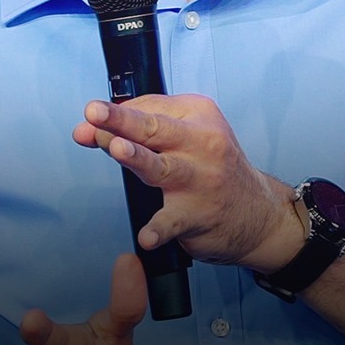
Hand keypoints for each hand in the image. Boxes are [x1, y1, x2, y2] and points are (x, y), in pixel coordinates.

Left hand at [72, 95, 305, 270]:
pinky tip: (147, 237)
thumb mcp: (186, 138)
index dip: (115, 113)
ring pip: (163, 167)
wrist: (258, 215)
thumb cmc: (214, 170)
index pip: (150, 108)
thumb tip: (86, 131)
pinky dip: (159, 230)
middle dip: (122, 120)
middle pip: (155, 129)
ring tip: (118, 150)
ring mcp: (201, 180)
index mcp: (199, 116)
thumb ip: (136, 133)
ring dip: (139, 158)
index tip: (90, 117)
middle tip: (94, 113)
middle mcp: (203, 144)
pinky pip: (173, 223)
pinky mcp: (197, 215)